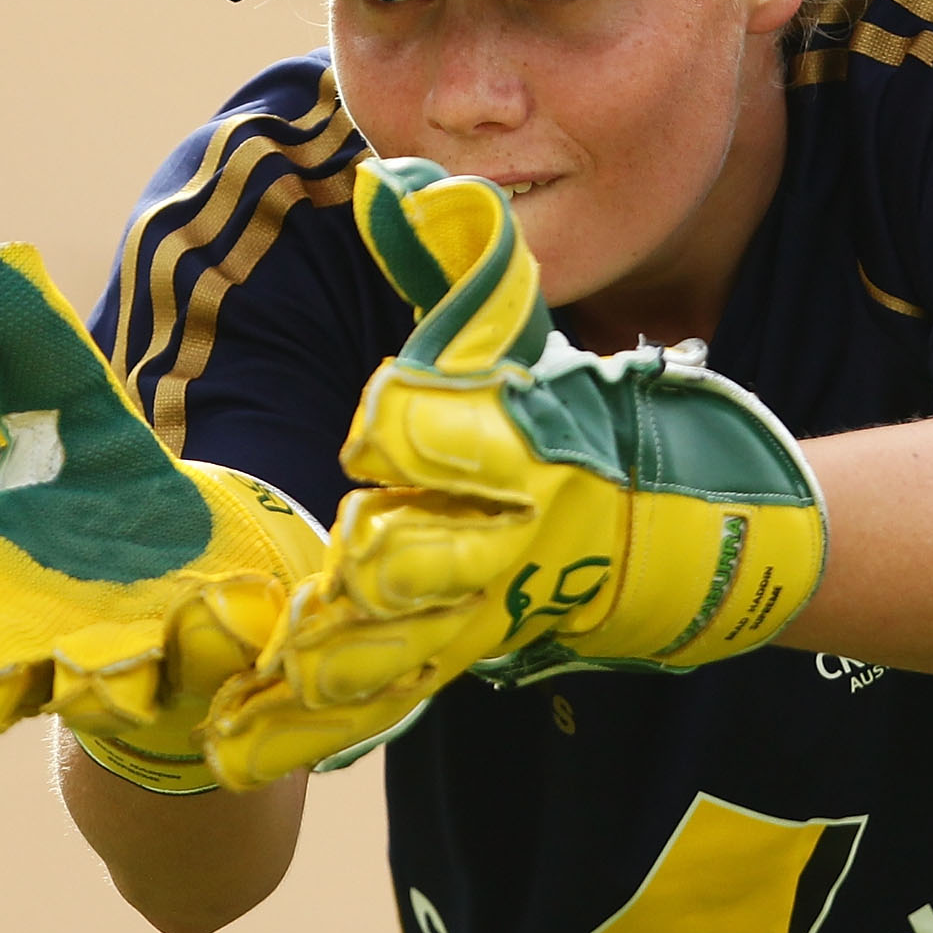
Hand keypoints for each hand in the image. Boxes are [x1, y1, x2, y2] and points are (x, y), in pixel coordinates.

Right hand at [0, 243, 323, 792]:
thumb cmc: (111, 503)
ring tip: (90, 660)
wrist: (210, 577)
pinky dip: (203, 642)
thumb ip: (33, 354)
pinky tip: (219, 602)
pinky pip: (193, 676)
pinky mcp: (193, 675)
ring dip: (83, 679)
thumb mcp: (77, 416)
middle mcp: (23, 639)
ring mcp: (109, 667)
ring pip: (75, 699)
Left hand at [257, 158, 829, 707]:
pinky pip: (381, 692)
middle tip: (300, 599)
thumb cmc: (594, 424)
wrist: (701, 537)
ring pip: (391, 644)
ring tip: (244, 699)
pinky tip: (231, 750)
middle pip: (415, 557)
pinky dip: (308, 727)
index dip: (404, 429)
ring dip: (321, 669)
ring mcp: (484, 606)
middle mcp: (502, 536)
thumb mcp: (528, 336)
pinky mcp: (463, 652)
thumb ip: (460, 262)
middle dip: (361, 577)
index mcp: (521, 445)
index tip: (377, 427)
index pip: (446, 432)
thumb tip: (392, 183)